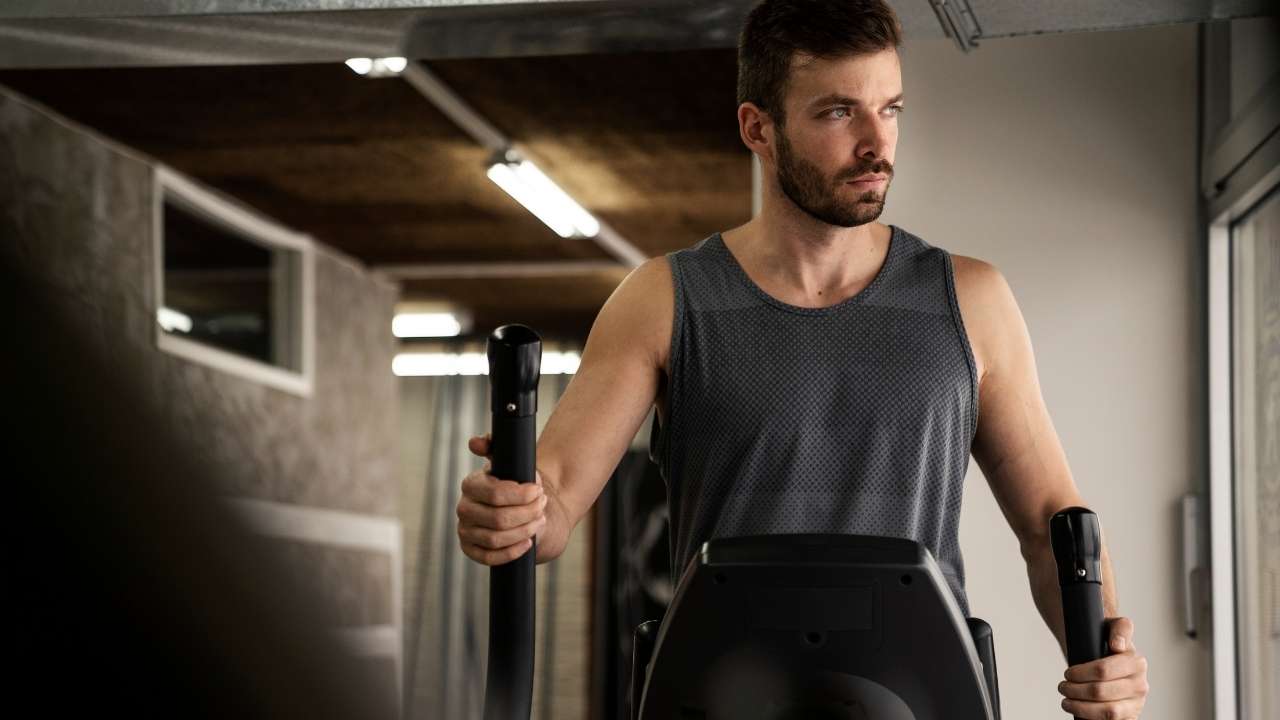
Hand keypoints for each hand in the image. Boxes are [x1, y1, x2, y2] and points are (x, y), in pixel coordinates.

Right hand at [455, 433, 548, 565]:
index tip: (538, 491)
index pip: (495, 494)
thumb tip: (476, 442)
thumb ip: (495, 445)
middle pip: (499, 519)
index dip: (521, 495)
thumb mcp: (511, 461)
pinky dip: (512, 552)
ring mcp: (466, 531)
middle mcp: (464, 508)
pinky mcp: (471, 550)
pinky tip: (527, 543)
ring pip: (496, 538)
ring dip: (524, 530)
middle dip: (527, 513)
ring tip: (539, 520)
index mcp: (471, 485)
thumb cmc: (518, 484)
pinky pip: (489, 558)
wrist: (522, 509)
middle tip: (542, 506)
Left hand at [1058, 617, 1148, 717]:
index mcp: (1137, 663)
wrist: (1111, 658)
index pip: (1103, 670)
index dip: (1080, 673)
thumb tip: (1118, 645)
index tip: (1068, 673)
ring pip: (1107, 712)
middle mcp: (1140, 685)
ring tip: (1066, 701)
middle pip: (1100, 692)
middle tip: (1062, 686)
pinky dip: (1093, 719)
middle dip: (1075, 690)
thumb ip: (1121, 628)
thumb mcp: (1114, 626)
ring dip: (1081, 708)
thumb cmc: (1108, 642)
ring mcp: (1136, 703)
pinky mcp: (1129, 716)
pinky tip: (1080, 714)